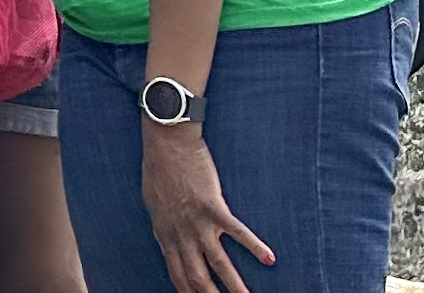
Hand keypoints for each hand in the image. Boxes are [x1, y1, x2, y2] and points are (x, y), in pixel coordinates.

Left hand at [143, 121, 270, 292]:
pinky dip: (255, 246)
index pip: (178, 276)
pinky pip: (237, 232)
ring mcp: (198, 223)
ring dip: (235, 285)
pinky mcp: (213, 207)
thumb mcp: (154, 206)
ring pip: (220, 263)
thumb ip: (165, 227)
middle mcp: (182, 235)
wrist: (166, 144)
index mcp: (166, 236)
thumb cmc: (158, 171)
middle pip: (199, 278)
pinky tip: (269, 259)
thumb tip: (167, 239)